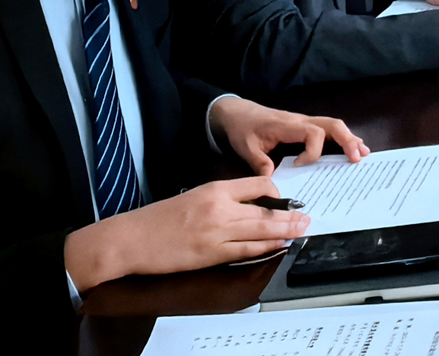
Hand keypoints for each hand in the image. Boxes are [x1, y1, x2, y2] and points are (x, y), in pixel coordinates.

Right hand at [63, 176, 309, 289]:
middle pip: (265, 209)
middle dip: (290, 214)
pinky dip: (264, 247)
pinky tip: (278, 245)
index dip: (277, 193)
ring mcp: (216, 232)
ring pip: (260, 230)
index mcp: (215, 189)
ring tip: (302, 230)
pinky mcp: (210, 254)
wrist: (131, 239)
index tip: (288, 200)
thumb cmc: (159, 218)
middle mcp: (219, 208)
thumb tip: (249, 204)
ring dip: (284, 231)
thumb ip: (221, 197)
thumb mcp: (193, 195)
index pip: (257, 185)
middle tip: (308, 217)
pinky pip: (245, 250)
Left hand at [210, 97, 367, 175]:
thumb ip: (260, 163)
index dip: (312, 152)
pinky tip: (351, 148)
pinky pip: (328, 129)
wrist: (237, 112)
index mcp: (288, 125)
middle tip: (357, 158)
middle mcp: (301, 121)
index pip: (313, 133)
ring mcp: (305, 122)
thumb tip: (273, 182)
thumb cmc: (243, 128)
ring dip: (349, 139)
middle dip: (347, 140)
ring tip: (362, 154)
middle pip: (332, 125)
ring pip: (334, 125)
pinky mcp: (305, 127)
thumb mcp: (246, 148)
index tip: (298, 166)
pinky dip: (343, 138)